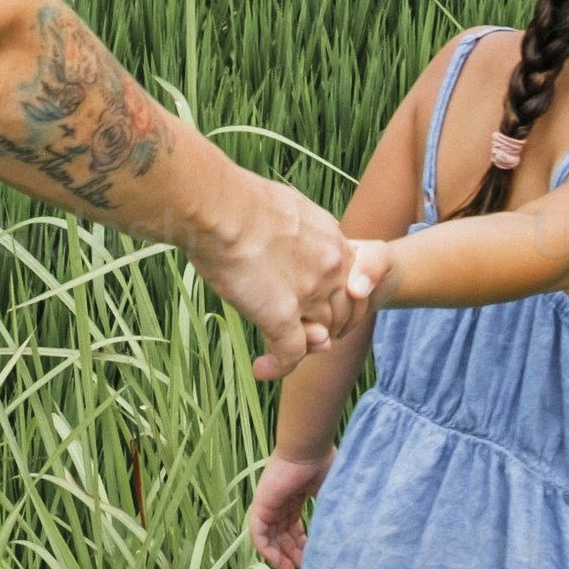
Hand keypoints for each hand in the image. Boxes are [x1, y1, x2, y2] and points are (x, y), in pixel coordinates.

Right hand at [197, 171, 369, 381]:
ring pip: (319, 336)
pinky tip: (262, 368)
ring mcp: (310, 294)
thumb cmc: (237, 200)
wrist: (219, 207)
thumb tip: (284, 230)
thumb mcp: (284, 206)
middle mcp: (330, 268)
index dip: (333, 300)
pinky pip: (291, 354)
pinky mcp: (283, 316)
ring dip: (300, 347)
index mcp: (332, 239)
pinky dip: (278, 367)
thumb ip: (297, 226)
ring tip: (275, 352)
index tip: (310, 307)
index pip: (349, 281)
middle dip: (322, 328)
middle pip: (340, 313)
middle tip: (295, 335)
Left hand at [247, 450, 333, 568]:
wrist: (309, 449)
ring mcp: (269, 502)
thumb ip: (333, 512)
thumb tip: (345, 534)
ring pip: (269, 536)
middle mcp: (280, 500)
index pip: (293, 525)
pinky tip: (280, 562)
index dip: (301, 543)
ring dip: (279, 556)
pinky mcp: (260, 504)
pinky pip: (258, 533)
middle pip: (281, 533)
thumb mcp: (332, 493)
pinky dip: (267, 549)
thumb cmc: (324, 464)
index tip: (312, 558)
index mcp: (295, 495)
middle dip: (290, 553)